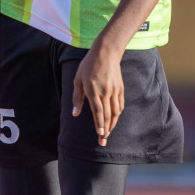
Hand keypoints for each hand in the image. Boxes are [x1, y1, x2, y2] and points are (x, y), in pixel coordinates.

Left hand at [71, 30, 126, 147]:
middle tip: (103, 141)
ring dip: (112, 124)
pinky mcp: (120, 88)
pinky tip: (114, 120)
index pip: (98, 111)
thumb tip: (75, 114)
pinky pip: (120, 105)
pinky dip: (117, 115)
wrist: (106, 53)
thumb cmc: (88, 66)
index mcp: (93, 90)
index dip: (99, 124)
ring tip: (108, 133)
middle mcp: (105, 92)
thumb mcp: (78, 80)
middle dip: (105, 130)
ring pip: (115, 112)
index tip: (100, 134)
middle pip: (107, 115)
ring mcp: (114, 90)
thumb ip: (77, 98)